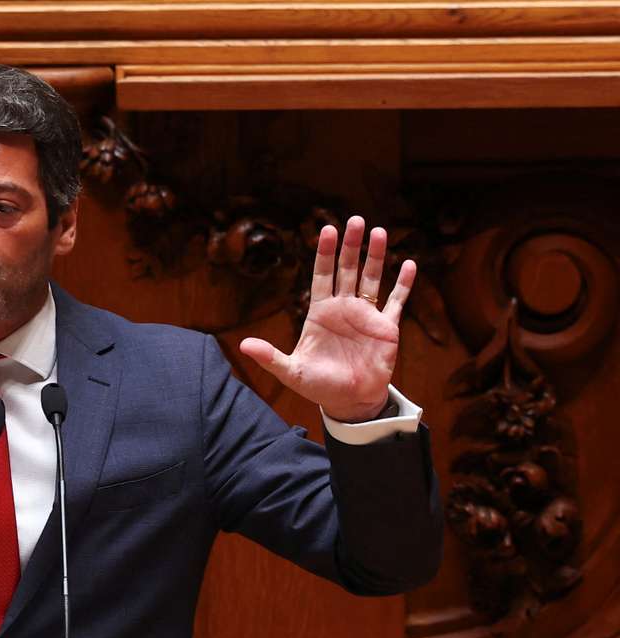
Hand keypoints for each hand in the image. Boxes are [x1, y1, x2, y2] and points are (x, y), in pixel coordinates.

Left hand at [239, 216, 415, 422]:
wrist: (349, 402)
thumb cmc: (318, 385)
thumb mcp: (290, 371)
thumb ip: (270, 357)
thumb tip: (243, 346)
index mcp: (320, 312)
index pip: (321, 275)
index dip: (324, 253)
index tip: (326, 229)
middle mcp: (344, 308)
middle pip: (347, 269)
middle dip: (350, 245)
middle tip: (355, 220)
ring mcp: (366, 315)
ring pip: (372, 278)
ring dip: (376, 256)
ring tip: (380, 231)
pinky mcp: (387, 328)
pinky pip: (396, 301)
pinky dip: (404, 284)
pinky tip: (410, 264)